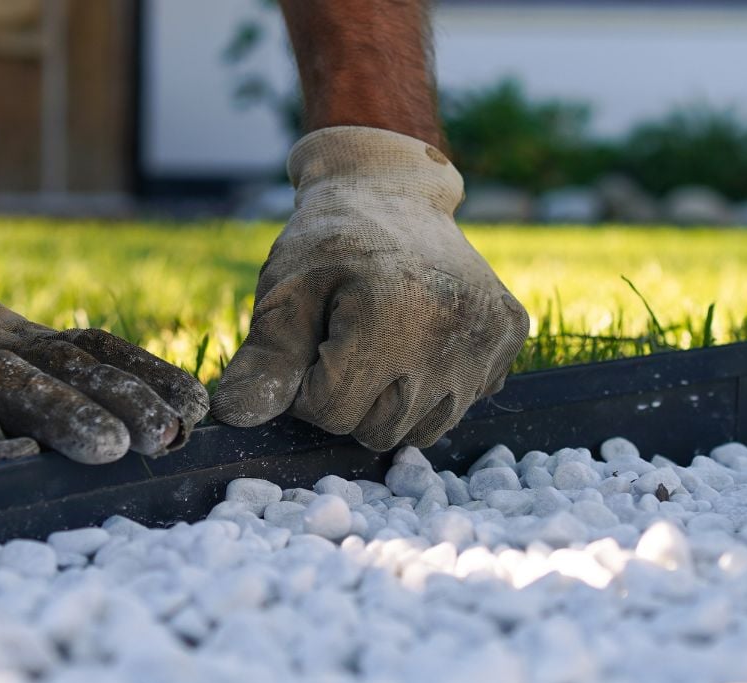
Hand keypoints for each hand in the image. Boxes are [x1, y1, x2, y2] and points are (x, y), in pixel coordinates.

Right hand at [0, 188, 208, 463]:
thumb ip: (10, 377)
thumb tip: (87, 434)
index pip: (86, 347)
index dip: (142, 375)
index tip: (198, 408)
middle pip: (59, 364)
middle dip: (123, 399)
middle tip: (173, 436)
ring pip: (2, 380)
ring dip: (62, 415)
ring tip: (113, 449)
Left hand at [211, 126, 528, 450]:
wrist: (392, 189)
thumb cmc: (329, 242)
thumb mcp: (285, 292)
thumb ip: (265, 360)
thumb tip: (234, 418)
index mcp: (391, 317)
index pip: (331, 412)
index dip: (306, 388)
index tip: (311, 344)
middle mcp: (452, 333)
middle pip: (379, 429)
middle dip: (349, 399)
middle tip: (345, 341)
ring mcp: (489, 337)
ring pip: (423, 429)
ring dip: (393, 402)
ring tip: (383, 343)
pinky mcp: (512, 335)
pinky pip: (463, 402)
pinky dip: (436, 385)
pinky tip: (422, 337)